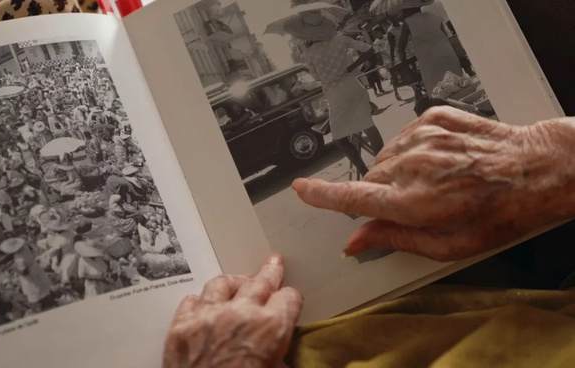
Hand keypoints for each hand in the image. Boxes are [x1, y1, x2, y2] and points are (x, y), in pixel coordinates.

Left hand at [163, 254, 301, 367]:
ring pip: (222, 284)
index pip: (289, 298)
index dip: (291, 301)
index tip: (289, 302)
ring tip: (238, 282)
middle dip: (270, 272)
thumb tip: (279, 358)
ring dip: (234, 283)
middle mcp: (241, 313)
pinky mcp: (181, 327)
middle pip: (260, 282)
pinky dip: (200, 301)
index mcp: (271, 328)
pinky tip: (203, 304)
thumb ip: (280, 359)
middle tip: (274, 262)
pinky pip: (191, 301)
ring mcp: (208, 316)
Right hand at [293, 107, 574, 260]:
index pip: (352, 198)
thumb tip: (358, 242)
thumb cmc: (502, 212)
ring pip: (386, 159)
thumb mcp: (450, 245)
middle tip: (415, 204)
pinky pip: (404, 137)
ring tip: (435, 181)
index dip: (321, 196)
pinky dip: (413, 152)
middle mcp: (412, 166)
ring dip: (398, 173)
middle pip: (370, 181)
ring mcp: (422, 137)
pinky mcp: (433, 118)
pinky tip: (440, 161)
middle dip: (381, 196)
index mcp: (414, 203)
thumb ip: (395, 239)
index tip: (301, 189)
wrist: (538, 169)